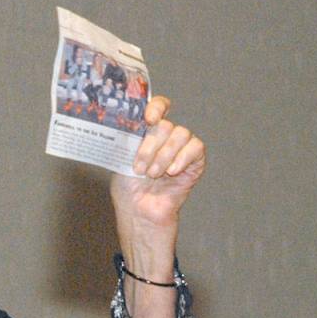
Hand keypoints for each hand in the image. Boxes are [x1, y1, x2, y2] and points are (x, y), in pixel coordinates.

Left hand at [111, 96, 205, 232]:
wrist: (139, 210)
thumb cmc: (128, 187)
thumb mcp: (121, 158)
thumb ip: (126, 138)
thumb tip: (122, 121)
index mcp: (148, 132)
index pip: (159, 107)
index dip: (157, 107)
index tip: (149, 119)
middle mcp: (166, 137)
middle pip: (166, 125)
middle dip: (150, 147)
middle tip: (140, 168)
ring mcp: (181, 149)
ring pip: (181, 135)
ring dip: (164, 156)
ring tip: (153, 174)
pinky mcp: (195, 162)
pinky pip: (196, 148)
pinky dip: (182, 158)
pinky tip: (172, 171)